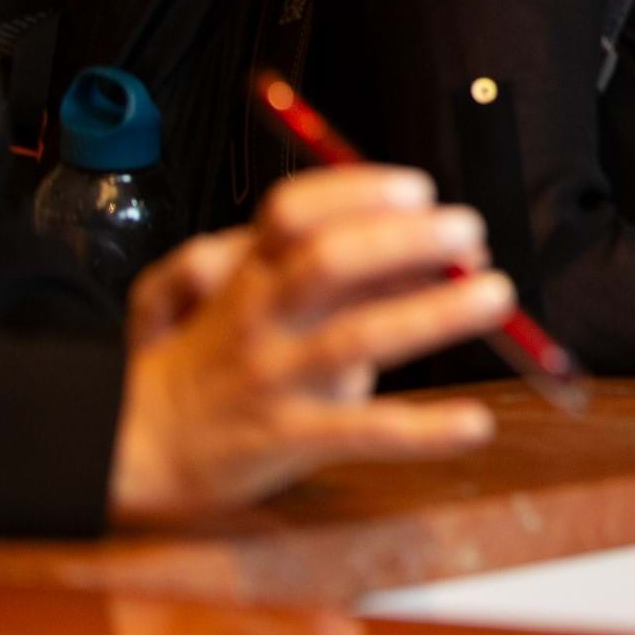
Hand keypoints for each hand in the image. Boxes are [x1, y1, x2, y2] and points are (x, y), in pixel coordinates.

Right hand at [109, 166, 511, 525]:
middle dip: (405, 239)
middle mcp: (260, 317)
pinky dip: (423, 430)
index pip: (294, 212)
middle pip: (329, 261)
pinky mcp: (285, 438)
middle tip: (469, 232)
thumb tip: (432, 250)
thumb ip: (332, 272)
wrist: (138, 445)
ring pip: (355, 338)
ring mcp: (272, 377)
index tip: (419, 189)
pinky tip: (475, 424)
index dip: (359, 192)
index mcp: (250, 273)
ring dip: (434, 313)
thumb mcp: (254, 296)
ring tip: (496, 295)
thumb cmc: (219, 354)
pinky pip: (361, 433)